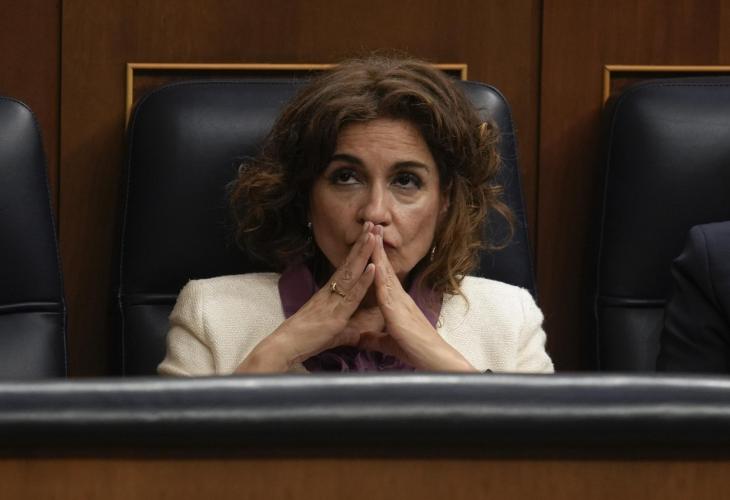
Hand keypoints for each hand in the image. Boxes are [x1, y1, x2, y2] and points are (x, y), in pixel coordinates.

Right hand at [236, 222, 376, 372]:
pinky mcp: (336, 313)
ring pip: (352, 272)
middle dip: (362, 244)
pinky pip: (352, 293)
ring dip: (364, 253)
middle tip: (373, 223)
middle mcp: (332, 292)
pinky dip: (363, 280)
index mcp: (331, 293)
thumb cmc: (307, 339)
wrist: (287, 345)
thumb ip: (345, 329)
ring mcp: (334, 300)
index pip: (348, 268)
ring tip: (373, 235)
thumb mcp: (333, 333)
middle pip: (350, 264)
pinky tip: (373, 267)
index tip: (367, 235)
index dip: (358, 252)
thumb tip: (356, 332)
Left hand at [369, 226, 476, 371]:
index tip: (369, 241)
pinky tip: (374, 264)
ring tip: (371, 234)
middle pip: (384, 268)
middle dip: (377, 247)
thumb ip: (374, 338)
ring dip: (377, 254)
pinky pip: (386, 291)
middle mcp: (399, 298)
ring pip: (385, 274)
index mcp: (396, 303)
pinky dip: (379, 277)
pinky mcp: (398, 312)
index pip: (383, 276)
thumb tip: (360, 337)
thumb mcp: (387, 343)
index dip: (376, 258)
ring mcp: (400, 302)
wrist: (433, 359)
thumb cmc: (415, 350)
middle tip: (370, 225)